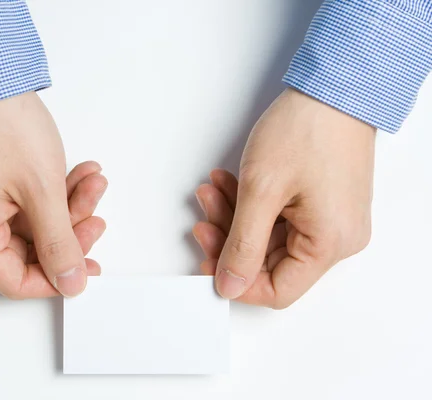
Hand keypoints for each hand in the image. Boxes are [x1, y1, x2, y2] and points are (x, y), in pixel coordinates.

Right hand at [0, 92, 107, 298]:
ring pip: (29, 223)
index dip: (56, 278)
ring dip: (66, 205)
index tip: (87, 267)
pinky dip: (51, 192)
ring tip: (92, 183)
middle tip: (96, 215)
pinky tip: (78, 175)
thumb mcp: (42, 192)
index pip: (14, 280)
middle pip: (26, 250)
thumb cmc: (1, 123)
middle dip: (69, 229)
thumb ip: (60, 244)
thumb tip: (71, 282)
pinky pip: (21, 203)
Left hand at [193, 88, 374, 308]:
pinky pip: (281, 218)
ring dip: (235, 216)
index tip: (207, 261)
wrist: (334, 87)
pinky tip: (228, 184)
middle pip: (270, 262)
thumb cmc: (307, 129)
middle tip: (202, 217)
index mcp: (330, 243)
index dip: (237, 281)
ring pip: (270, 238)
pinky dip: (252, 205)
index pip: (278, 290)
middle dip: (229, 238)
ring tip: (211, 191)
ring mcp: (331, 219)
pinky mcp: (322, 203)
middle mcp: (337, 238)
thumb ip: (242, 245)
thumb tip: (229, 286)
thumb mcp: (261, 191)